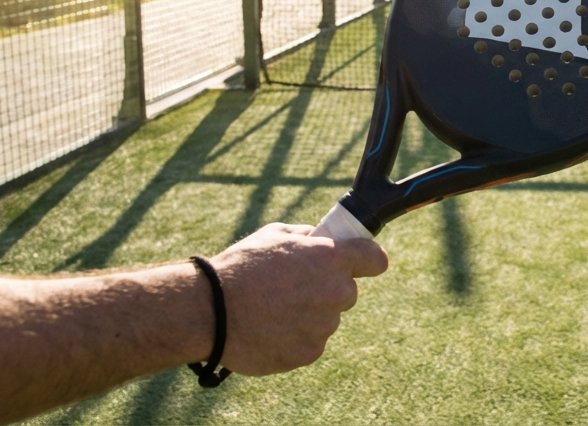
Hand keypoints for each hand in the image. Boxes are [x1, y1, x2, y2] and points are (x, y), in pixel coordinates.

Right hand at [209, 223, 387, 374]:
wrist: (211, 312)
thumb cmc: (240, 268)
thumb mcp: (275, 235)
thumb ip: (309, 237)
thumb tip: (324, 239)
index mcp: (331, 257)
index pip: (376, 260)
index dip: (368, 260)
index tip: (362, 263)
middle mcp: (335, 292)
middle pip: (348, 292)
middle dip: (328, 289)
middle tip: (295, 288)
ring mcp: (324, 325)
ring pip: (327, 318)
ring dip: (310, 314)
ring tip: (274, 309)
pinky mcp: (310, 351)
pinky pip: (312, 341)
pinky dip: (296, 336)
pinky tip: (270, 328)